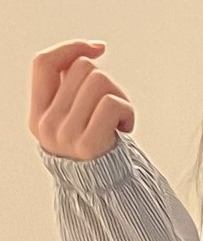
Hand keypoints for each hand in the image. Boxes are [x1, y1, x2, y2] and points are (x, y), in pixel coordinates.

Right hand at [29, 39, 134, 162]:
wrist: (109, 193)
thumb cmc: (97, 150)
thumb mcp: (72, 119)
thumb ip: (70, 89)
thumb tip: (89, 51)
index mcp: (38, 114)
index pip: (43, 63)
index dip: (71, 48)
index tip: (99, 48)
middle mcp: (47, 125)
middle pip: (82, 68)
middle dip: (107, 81)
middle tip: (113, 108)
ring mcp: (65, 136)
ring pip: (99, 80)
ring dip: (119, 96)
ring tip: (119, 119)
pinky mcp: (88, 144)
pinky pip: (111, 103)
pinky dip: (127, 111)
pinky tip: (125, 129)